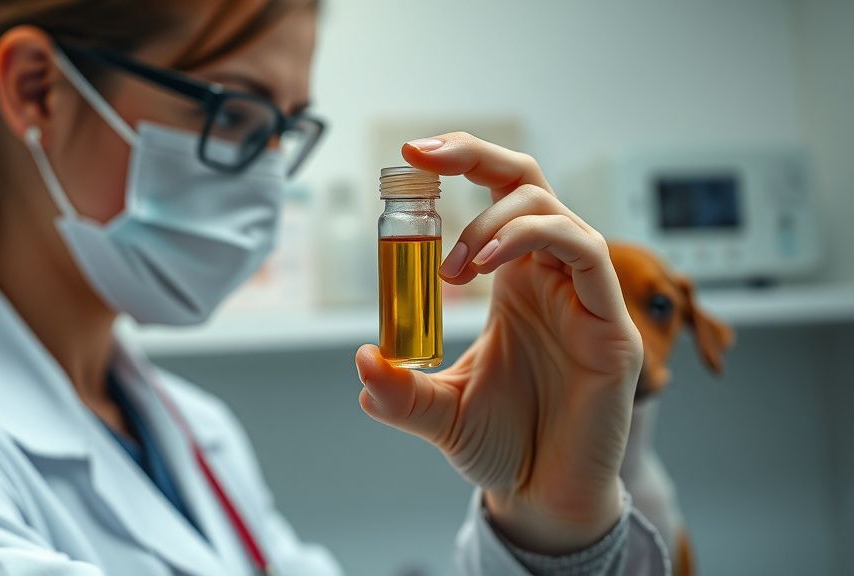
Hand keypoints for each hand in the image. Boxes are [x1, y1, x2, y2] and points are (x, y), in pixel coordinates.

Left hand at [355, 133, 641, 553]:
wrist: (545, 497)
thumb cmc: (504, 447)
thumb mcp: (438, 413)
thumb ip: (400, 391)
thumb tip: (363, 364)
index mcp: (515, 282)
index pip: (498, 197)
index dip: (463, 164)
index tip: (410, 156)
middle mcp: (552, 279)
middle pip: (528, 182)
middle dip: (476, 156)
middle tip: (423, 160)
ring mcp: (586, 298)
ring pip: (555, 213)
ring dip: (496, 221)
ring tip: (454, 267)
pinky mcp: (612, 326)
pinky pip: (587, 254)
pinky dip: (537, 240)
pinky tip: (488, 264)